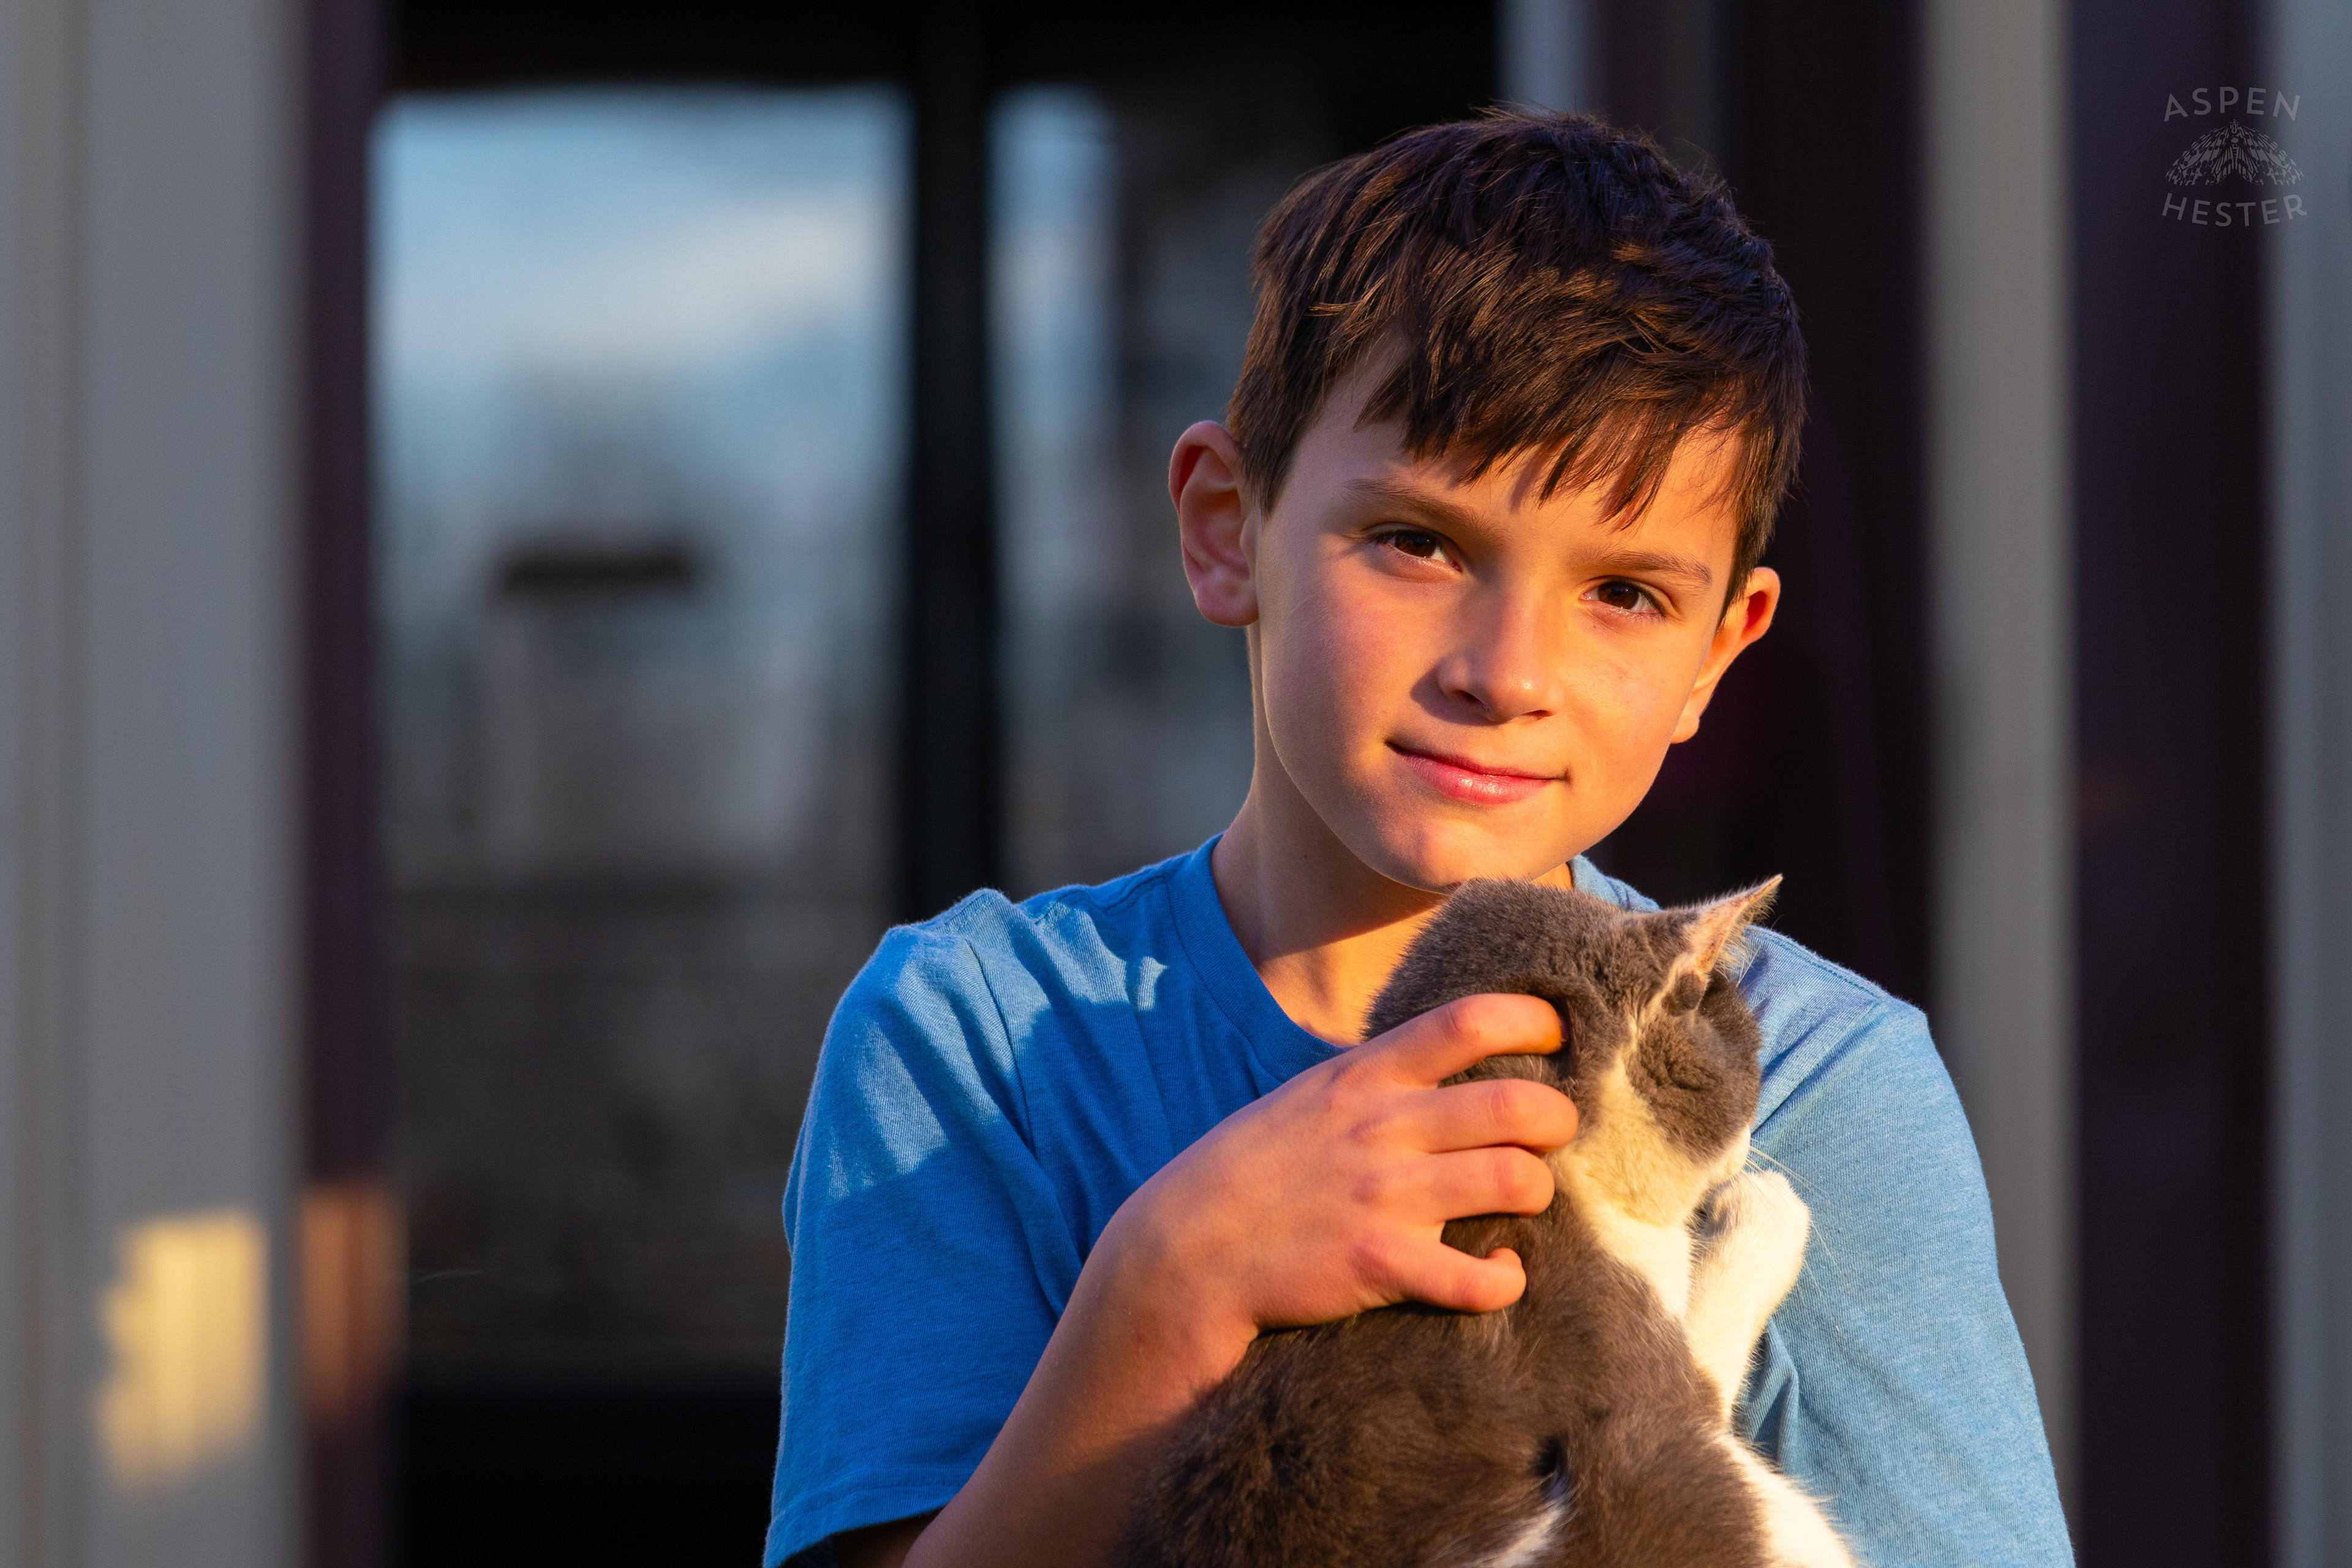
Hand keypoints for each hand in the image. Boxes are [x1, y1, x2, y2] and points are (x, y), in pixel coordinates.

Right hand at [1093, 991, 1577, 1375]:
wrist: (1181, 1256)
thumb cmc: (1247, 1175)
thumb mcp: (1305, 1099)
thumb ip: (1372, 1080)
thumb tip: (1439, 1063)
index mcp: (1362, 1078)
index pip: (1468, 1022)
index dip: (1534, 1020)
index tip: (1559, 1035)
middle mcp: (1382, 1127)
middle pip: (1517, 1103)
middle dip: (1559, 1118)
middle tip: (1555, 1133)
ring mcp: (1383, 1195)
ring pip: (1517, 1181)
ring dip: (1539, 1192)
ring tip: (1525, 1199)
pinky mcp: (1380, 1262)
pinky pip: (1480, 1278)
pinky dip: (1505, 1280)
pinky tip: (1497, 1274)